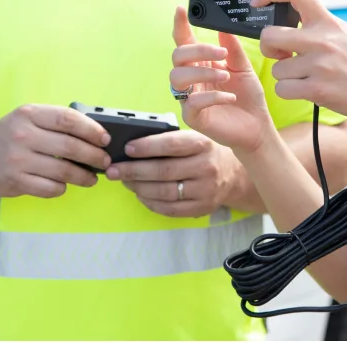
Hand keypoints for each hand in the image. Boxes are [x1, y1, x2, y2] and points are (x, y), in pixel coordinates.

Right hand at [0, 105, 110, 197]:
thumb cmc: (10, 134)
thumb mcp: (29, 118)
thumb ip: (56, 121)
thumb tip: (96, 134)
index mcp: (30, 114)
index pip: (68, 119)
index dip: (91, 129)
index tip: (105, 138)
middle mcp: (23, 135)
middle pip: (70, 146)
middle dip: (94, 156)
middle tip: (105, 161)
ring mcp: (18, 160)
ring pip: (63, 171)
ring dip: (84, 176)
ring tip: (93, 178)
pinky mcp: (16, 182)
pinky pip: (50, 187)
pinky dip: (63, 187)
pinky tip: (66, 184)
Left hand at [105, 129, 243, 217]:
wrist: (232, 174)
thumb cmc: (204, 152)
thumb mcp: (195, 138)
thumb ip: (170, 140)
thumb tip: (133, 147)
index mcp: (202, 144)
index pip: (171, 145)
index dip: (147, 147)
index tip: (126, 149)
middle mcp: (206, 167)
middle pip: (164, 171)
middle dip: (134, 170)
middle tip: (114, 170)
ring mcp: (205, 190)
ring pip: (164, 192)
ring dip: (139, 187)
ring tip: (124, 181)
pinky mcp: (201, 208)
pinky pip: (170, 209)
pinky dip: (150, 202)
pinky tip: (139, 194)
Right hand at [169, 6, 277, 154]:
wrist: (257, 126)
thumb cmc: (248, 96)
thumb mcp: (243, 67)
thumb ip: (232, 48)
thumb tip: (224, 26)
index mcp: (201, 64)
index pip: (185, 42)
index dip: (180, 25)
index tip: (181, 9)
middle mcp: (191, 79)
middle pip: (178, 56)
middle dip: (197, 51)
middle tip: (220, 53)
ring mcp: (189, 98)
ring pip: (178, 78)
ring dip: (202, 72)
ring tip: (225, 76)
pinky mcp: (193, 117)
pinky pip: (192, 103)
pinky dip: (212, 96)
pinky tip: (230, 97)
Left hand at [252, 0, 346, 127]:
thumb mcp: (345, 34)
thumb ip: (319, 26)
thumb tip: (290, 19)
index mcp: (328, 22)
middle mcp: (322, 40)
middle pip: (270, 35)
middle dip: (268, 46)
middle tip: (279, 53)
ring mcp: (319, 65)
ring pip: (276, 68)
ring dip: (285, 75)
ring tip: (306, 76)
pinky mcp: (317, 89)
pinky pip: (282, 88)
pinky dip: (289, 92)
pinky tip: (306, 89)